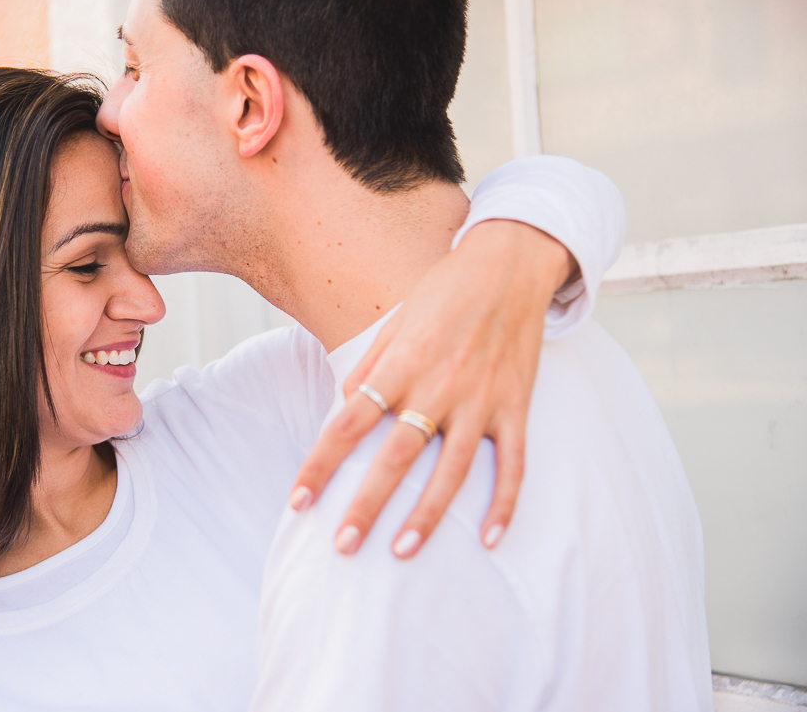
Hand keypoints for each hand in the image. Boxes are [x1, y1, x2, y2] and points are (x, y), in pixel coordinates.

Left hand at [287, 220, 575, 556]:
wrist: (510, 264)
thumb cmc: (445, 291)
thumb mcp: (395, 320)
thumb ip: (369, 365)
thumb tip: (345, 404)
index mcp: (401, 364)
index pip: (348, 424)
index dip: (320, 465)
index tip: (299, 501)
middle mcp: (439, 386)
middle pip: (395, 457)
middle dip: (366, 505)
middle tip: (344, 545)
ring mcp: (481, 400)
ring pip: (453, 470)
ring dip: (427, 515)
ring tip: (402, 551)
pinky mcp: (516, 407)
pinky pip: (512, 464)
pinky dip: (504, 504)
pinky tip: (489, 539)